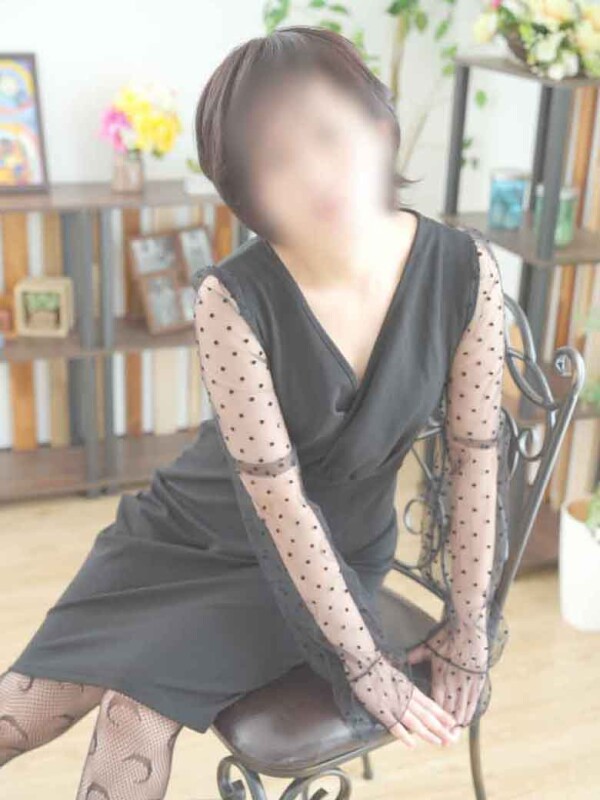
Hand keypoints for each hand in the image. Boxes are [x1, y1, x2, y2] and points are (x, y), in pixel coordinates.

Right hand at [347, 651, 461, 748]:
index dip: (441, 715)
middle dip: (440, 728)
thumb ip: (406, 689)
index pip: (430, 704)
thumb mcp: (398, 677)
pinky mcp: (382, 711)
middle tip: (451, 739)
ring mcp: (395, 706)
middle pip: (426, 716)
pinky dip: (404, 736)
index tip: (453, 723)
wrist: (365, 663)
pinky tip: (412, 745)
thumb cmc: (380, 668)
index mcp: (410, 689)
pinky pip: (395, 726)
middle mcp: (406, 699)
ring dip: (428, 734)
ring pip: (415, 722)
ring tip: (438, 742)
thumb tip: (414, 697)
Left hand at [407, 620, 488, 727]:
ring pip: (462, 708)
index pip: (436, 703)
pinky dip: (470, 711)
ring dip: (459, 723)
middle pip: (450, 711)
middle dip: (447, 727)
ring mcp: (467, 683)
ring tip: (455, 736)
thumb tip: (404, 659)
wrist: (468, 629)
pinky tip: (468, 719)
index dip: (433, 717)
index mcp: (440, 677)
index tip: (430, 728)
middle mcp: (454, 684)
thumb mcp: (428, 646)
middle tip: (445, 742)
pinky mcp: (477, 679)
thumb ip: (415, 656)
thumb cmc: (447, 637)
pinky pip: (474, 700)